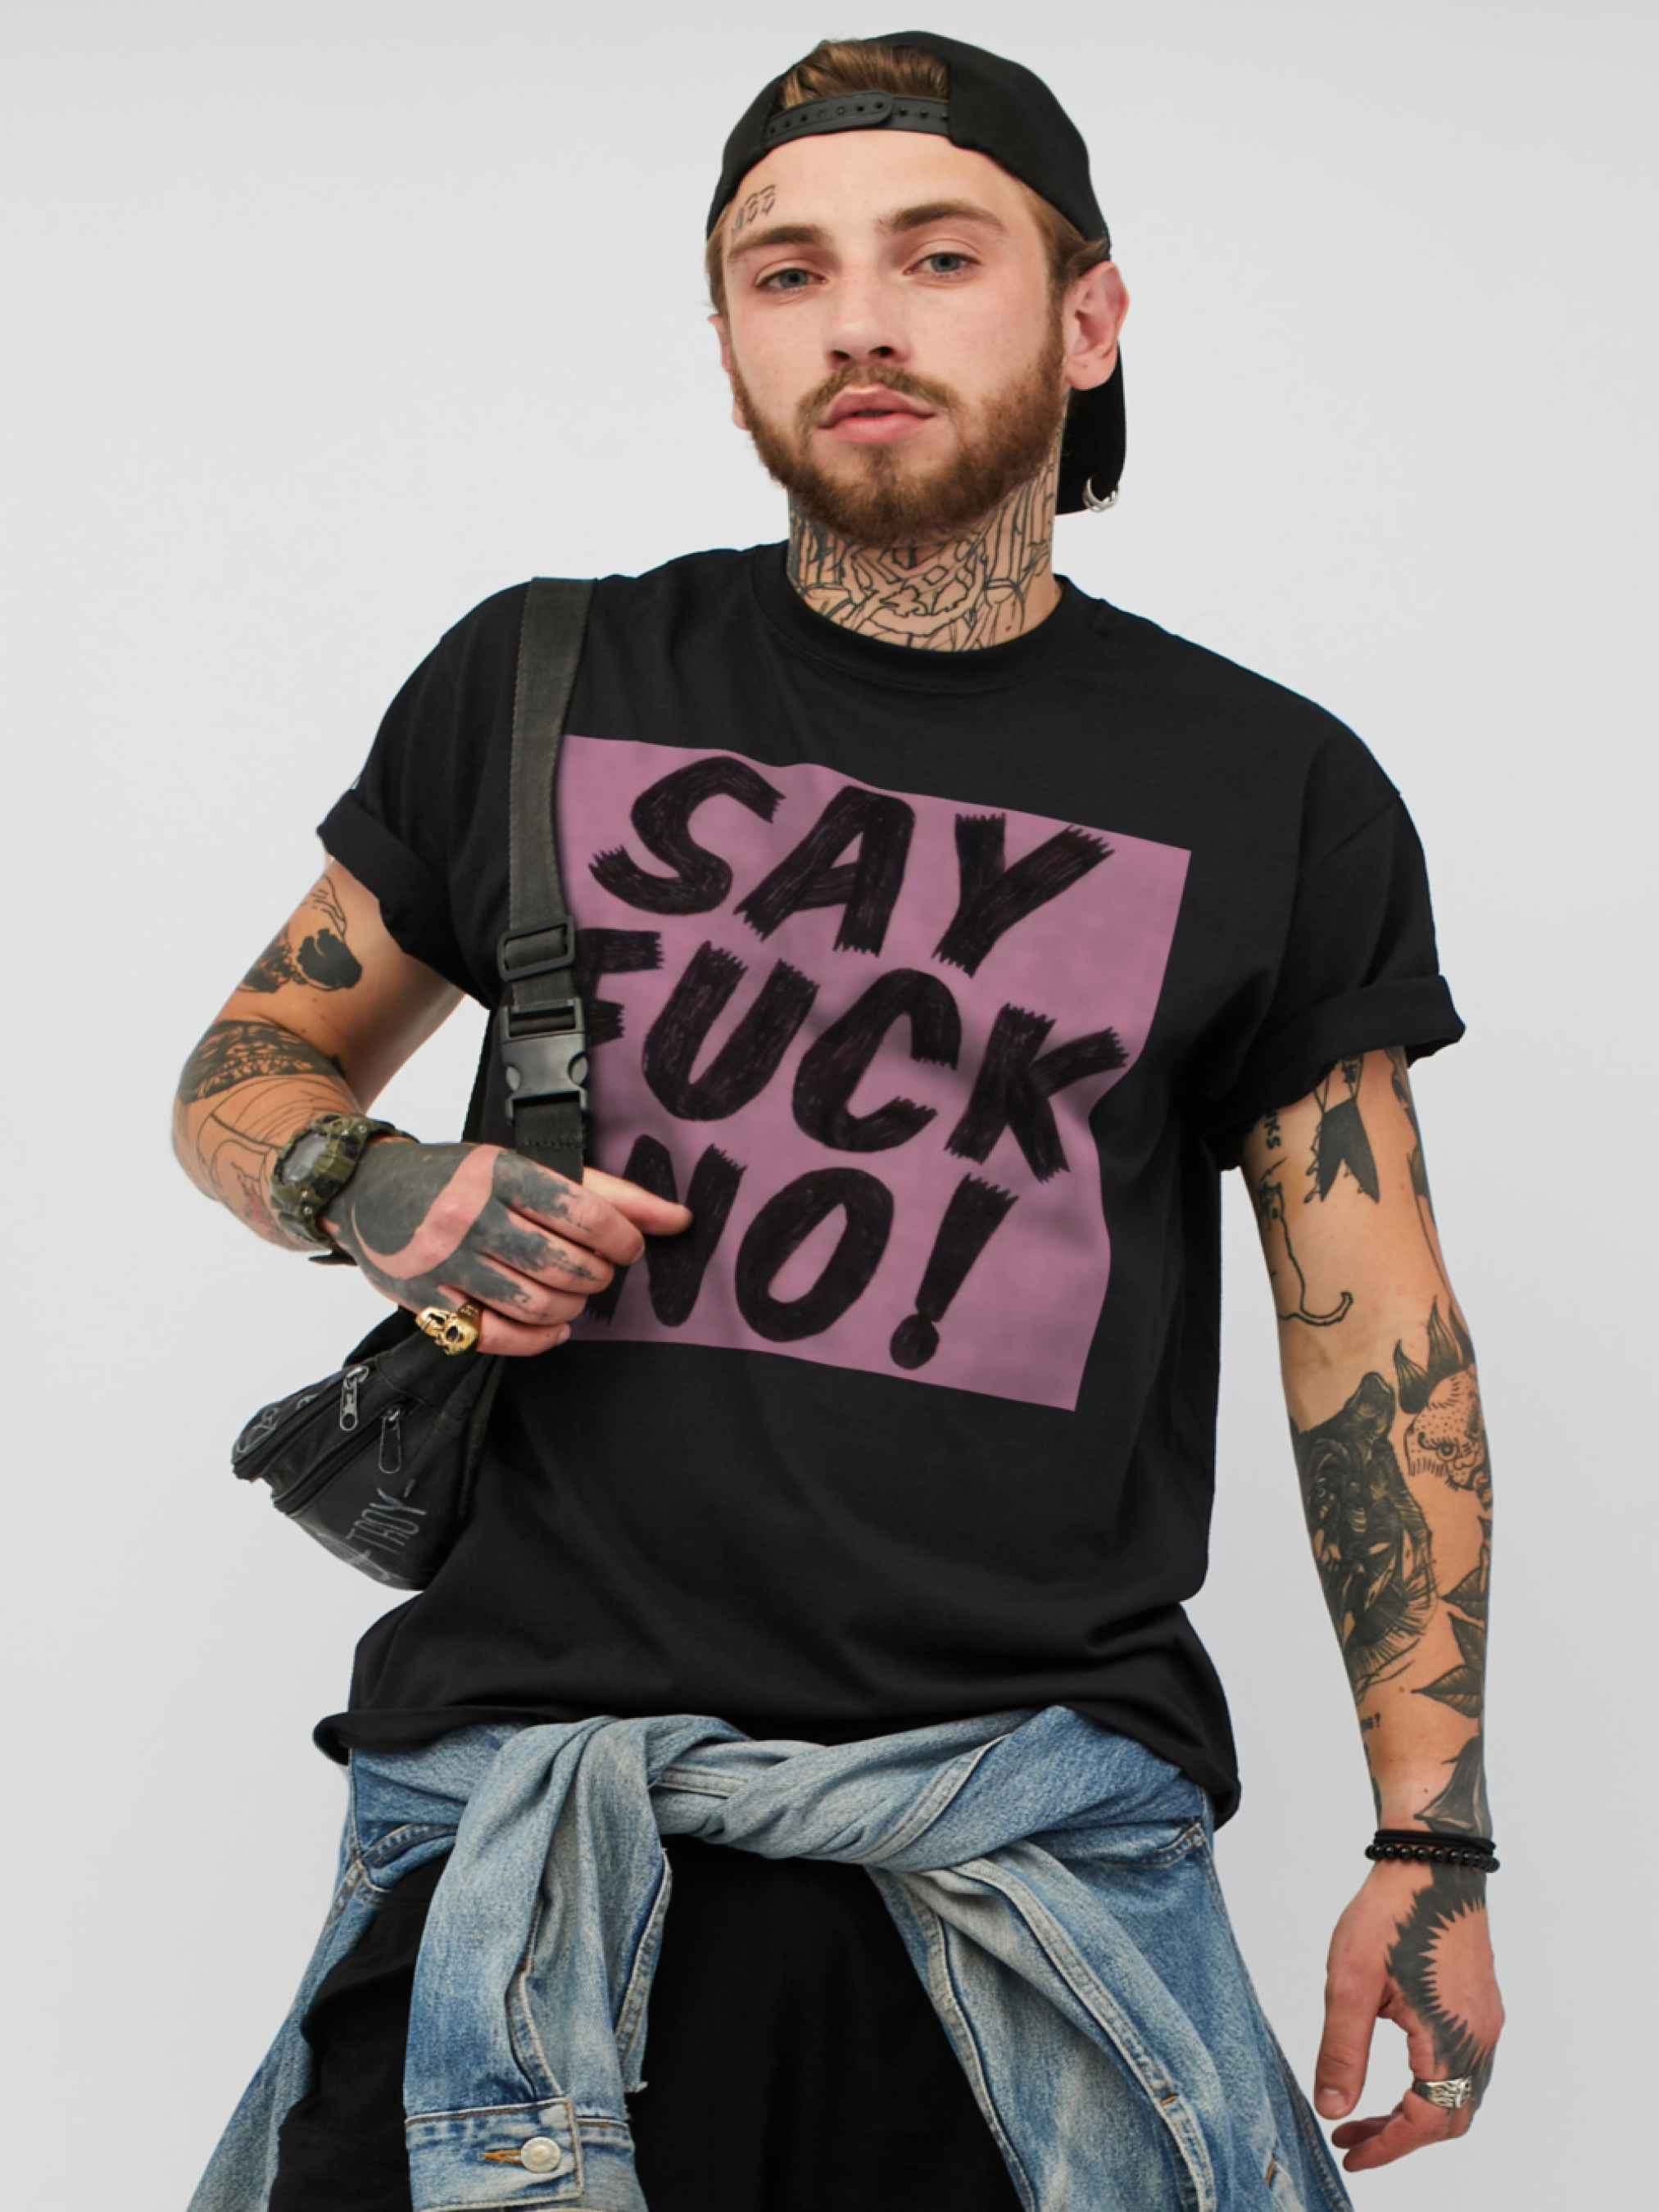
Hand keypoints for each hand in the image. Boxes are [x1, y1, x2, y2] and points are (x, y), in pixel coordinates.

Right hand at [321, 1140, 691, 1354]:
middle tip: (598, 1269)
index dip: (622, 1237)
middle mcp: (468, 1215)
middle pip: (564, 1263)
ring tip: (575, 1292)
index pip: (583, 1212)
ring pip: (536, 1302)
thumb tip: (677, 1218)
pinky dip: (539, 1338)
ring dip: (573, 1304)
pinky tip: (554, 1325)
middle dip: (598, 1274)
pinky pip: (498, 1337)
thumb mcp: (520, 1165)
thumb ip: (601, 1192)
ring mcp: (444, 1262)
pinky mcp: (426, 1302)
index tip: (628, 1246)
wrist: (366, 1190)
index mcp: (499, 1172)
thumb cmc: (455, 1178)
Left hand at [1314, 1858, 1502, 2170]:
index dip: (1386, 2147)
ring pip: (1462, 2094)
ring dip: (1417, 2112)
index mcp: (1450, 2040)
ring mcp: (1488, 2021)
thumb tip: (1332, 2108)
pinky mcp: (1484, 2004)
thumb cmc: (1390, 1913)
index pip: (1423, 2123)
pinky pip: (1468, 2066)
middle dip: (1399, 2136)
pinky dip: (1434, 2085)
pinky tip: (1398, 2071)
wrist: (1432, 1859)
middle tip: (1351, 2133)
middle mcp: (1480, 2038)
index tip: (1349, 2153)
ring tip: (1367, 2108)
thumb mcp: (1351, 1982)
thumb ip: (1342, 2050)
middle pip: (1450, 2118)